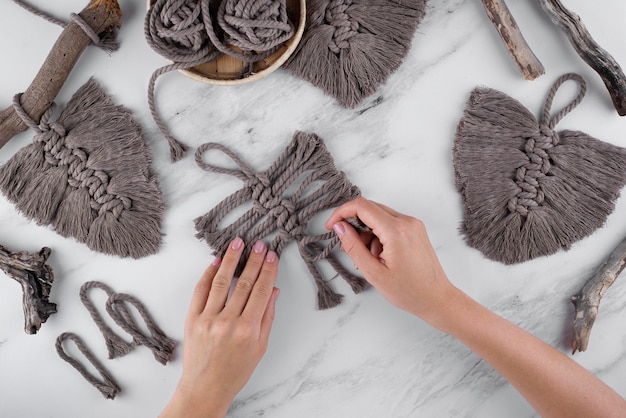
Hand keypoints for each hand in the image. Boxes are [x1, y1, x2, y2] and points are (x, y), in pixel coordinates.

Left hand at [160, 238, 279, 417]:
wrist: (205, 388)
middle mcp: (227, 322)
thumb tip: (273, 291)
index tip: (272, 256)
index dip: (268, 271)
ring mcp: (208, 319)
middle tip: (259, 245)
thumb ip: (267, 317)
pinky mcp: (192, 319)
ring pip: (222, 282)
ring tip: (237, 243)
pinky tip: (216, 262)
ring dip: (231, 260)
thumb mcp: (260, 347)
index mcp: (248, 329)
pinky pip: (200, 291)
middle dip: (253, 261)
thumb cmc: (235, 371)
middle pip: (244, 283)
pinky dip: (208, 274)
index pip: (261, 291)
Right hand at [325, 197, 453, 320]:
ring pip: (379, 216)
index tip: (331, 226)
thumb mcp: (373, 272)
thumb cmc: (409, 291)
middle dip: (353, 224)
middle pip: (370, 208)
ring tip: (368, 258)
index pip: (361, 206)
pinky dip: (378, 234)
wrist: (437, 299)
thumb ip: (353, 246)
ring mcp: (413, 224)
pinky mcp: (415, 229)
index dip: (341, 213)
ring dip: (367, 232)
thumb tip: (339, 227)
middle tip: (347, 245)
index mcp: (396, 230)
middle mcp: (406, 222)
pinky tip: (378, 255)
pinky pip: (389, 223)